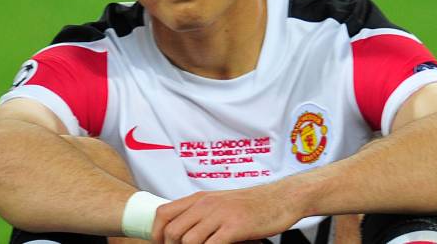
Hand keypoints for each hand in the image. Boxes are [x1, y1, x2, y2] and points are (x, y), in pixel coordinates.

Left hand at [150, 187, 299, 243]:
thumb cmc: (251, 205)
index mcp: (199, 199)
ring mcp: (219, 216)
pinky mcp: (235, 227)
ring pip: (189, 240)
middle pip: (173, 231)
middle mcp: (205, 205)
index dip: (157, 233)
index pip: (163, 213)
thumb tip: (182, 232)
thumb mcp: (219, 204)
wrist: (279, 198)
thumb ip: (201, 214)